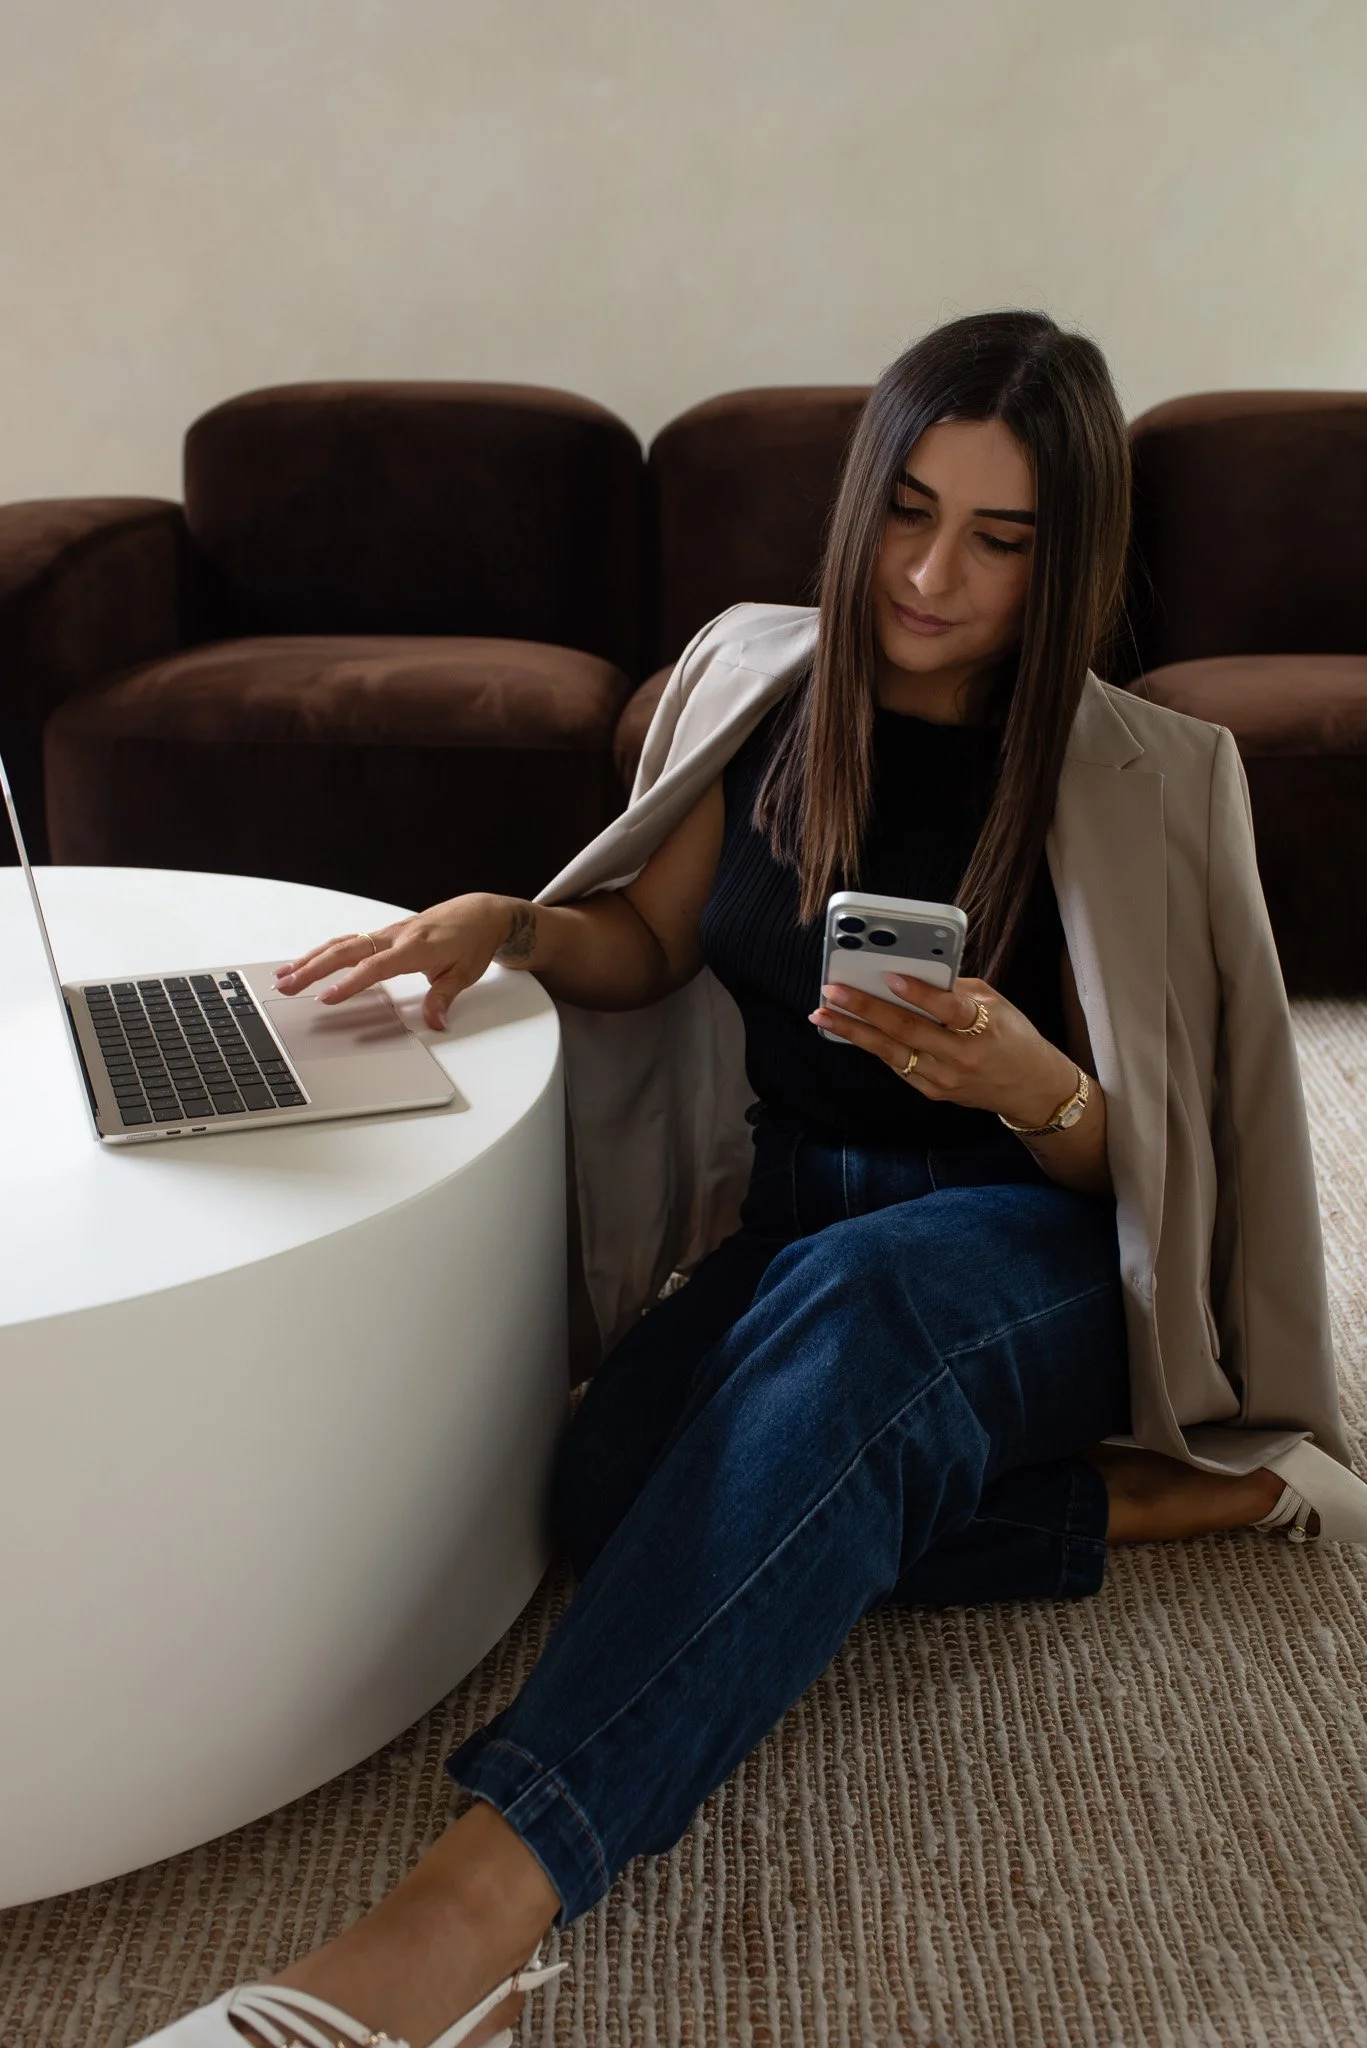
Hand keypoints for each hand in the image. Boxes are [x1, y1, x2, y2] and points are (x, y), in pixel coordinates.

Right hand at [272, 892, 508, 1030]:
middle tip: (287, 986)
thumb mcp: (465, 974)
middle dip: (313, 969)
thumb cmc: (472, 941)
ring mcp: (386, 933)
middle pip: (346, 951)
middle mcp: (395, 936)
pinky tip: (304, 963)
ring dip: (310, 959)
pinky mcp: (383, 934)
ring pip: (341, 944)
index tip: (327, 998)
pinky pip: (348, 941)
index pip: (375, 967)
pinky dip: (323, 952)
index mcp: (415, 947)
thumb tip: (435, 1022)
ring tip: (283, 976)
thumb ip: (444, 997)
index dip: (350, 983)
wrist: (479, 913)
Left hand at [809, 971, 1078, 1127]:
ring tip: (823, 1014)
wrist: (1031, 1088)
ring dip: (854, 1032)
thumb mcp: (997, 1004)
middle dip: (865, 1009)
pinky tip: (848, 1031)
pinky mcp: (933, 1092)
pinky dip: (872, 1046)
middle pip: (908, 1031)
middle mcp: (962, 1057)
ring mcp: (945, 1079)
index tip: (888, 975)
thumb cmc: (1011, 1036)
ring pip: (892, 1052)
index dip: (918, 992)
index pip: (948, 1009)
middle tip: (833, 990)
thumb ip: (956, 991)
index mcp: (984, 1028)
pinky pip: (897, 1065)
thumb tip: (912, 971)